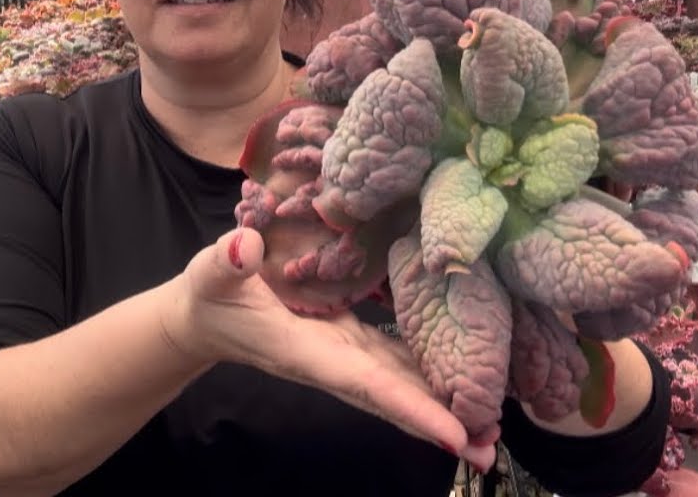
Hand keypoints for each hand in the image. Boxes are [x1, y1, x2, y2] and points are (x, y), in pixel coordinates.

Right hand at [160, 227, 496, 471]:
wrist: (204, 315)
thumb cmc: (210, 293)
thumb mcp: (212, 274)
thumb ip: (225, 263)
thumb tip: (242, 247)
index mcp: (306, 350)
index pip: (365, 383)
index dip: (410, 408)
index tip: (454, 435)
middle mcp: (332, 361)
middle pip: (394, 398)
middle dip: (441, 425)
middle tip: (491, 449)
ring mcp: (344, 355)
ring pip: (400, 386)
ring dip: (444, 409)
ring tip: (493, 429)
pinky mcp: (350, 341)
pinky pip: (396, 364)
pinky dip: (430, 377)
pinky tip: (465, 380)